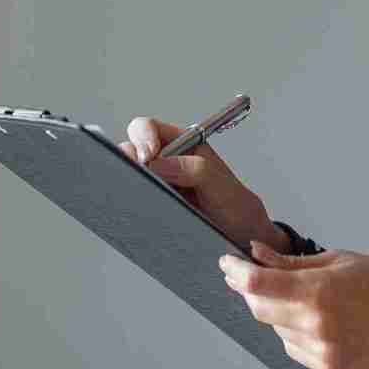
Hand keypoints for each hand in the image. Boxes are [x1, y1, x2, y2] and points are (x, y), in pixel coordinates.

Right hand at [119, 115, 279, 249]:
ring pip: (128, 175)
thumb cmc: (237, 209)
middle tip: (137, 175)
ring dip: (128, 181)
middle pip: (131, 148)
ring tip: (138, 194)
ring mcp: (157, 184)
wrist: (240, 239)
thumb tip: (160, 164)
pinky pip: (132, 199)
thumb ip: (198, 170)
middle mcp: (166, 162)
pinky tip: (138, 210)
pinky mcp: (151, 205)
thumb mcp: (223, 187)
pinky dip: (129, 202)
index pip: (150, 128)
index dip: (143, 136)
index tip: (148, 155)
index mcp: (183, 145)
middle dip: (127, 158)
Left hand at [218, 242, 368, 368]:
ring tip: (303, 299)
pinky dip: (293, 332)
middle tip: (254, 276)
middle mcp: (314, 324)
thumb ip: (292, 263)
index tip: (227, 262)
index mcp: (318, 291)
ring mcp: (319, 350)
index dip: (235, 271)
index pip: (257, 283)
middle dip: (252, 291)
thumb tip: (256, 254)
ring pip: (275, 329)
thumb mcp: (339, 261)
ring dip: (276, 312)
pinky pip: (291, 347)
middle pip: (259, 308)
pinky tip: (315, 321)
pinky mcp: (325, 367)